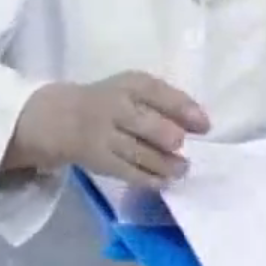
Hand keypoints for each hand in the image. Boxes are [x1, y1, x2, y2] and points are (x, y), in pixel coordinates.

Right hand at [15, 71, 210, 186]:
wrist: (60, 118)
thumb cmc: (110, 102)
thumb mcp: (132, 90)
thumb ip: (164, 102)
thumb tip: (200, 124)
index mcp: (128, 85)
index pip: (159, 94)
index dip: (185, 110)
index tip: (205, 126)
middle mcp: (115, 107)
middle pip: (151, 127)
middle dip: (172, 139)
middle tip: (181, 147)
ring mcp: (105, 136)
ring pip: (142, 154)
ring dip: (168, 164)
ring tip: (182, 169)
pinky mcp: (100, 161)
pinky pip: (129, 173)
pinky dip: (150, 179)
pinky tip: (164, 181)